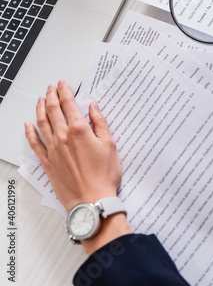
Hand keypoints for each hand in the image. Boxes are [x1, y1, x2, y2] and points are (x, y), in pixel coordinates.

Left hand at [25, 80, 130, 253]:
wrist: (92, 201)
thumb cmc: (103, 176)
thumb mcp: (110, 145)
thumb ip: (100, 123)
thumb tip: (93, 108)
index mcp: (79, 130)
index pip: (68, 104)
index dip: (64, 91)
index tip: (63, 84)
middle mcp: (63, 137)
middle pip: (52, 110)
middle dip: (51, 95)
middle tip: (51, 87)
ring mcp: (53, 150)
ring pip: (42, 123)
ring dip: (40, 108)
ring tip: (41, 99)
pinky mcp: (48, 163)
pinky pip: (35, 144)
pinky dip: (30, 133)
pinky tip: (28, 126)